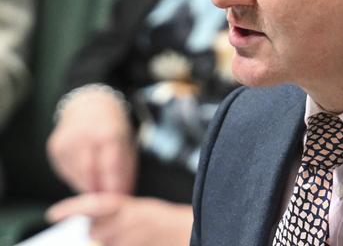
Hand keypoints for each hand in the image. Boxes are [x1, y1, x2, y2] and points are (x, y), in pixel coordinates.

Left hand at [46, 193, 192, 245]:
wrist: (187, 232)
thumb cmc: (163, 222)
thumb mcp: (139, 210)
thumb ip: (116, 215)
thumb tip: (91, 227)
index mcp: (130, 206)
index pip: (94, 204)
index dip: (72, 207)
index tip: (53, 213)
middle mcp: (128, 222)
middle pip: (93, 231)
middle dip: (97, 233)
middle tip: (112, 232)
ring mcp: (130, 239)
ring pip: (102, 244)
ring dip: (108, 242)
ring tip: (130, 238)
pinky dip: (118, 245)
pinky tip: (128, 241)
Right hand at [47, 89, 136, 193]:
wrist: (89, 104)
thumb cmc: (113, 126)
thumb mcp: (126, 142)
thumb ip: (124, 169)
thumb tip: (122, 196)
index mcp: (108, 132)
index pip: (111, 167)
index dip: (114, 188)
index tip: (118, 201)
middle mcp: (85, 135)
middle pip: (90, 175)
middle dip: (99, 191)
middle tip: (106, 202)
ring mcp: (66, 141)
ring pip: (76, 176)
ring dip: (88, 187)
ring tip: (98, 187)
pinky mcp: (54, 147)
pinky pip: (66, 172)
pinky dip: (77, 178)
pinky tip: (86, 175)